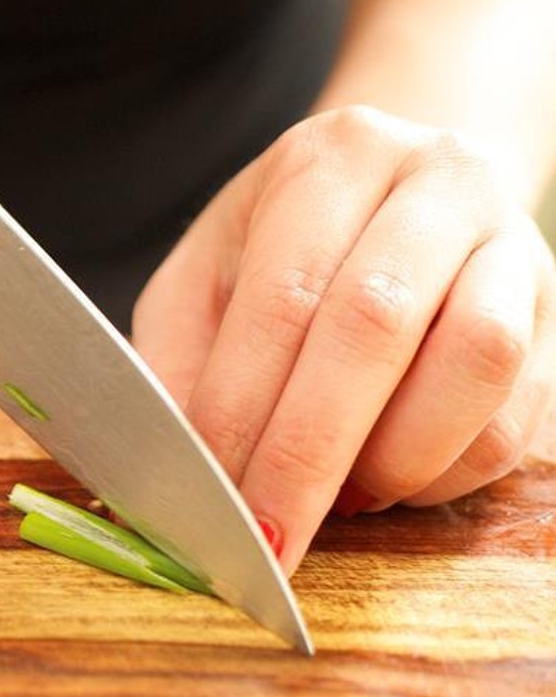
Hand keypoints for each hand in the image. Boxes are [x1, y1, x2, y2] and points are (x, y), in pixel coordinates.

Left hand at [133, 105, 555, 574]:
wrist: (399, 197)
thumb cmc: (280, 249)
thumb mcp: (202, 281)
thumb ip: (179, 363)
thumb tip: (177, 466)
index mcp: (333, 159)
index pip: (285, 295)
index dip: (244, 409)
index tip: (212, 497)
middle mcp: (437, 181)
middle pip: (377, 323)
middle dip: (309, 451)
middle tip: (267, 537)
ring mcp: (512, 245)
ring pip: (477, 361)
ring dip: (395, 458)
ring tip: (339, 499)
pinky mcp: (551, 318)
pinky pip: (514, 416)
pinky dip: (443, 472)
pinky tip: (386, 481)